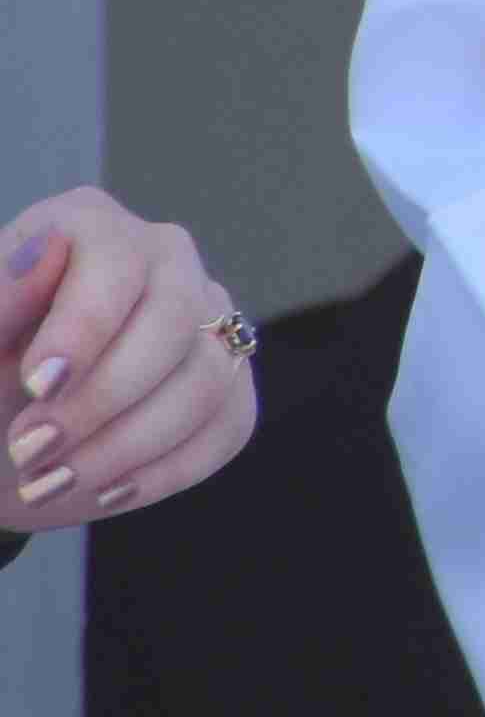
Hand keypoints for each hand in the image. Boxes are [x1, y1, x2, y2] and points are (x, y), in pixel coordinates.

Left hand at [0, 188, 255, 524]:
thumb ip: (1, 300)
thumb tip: (48, 249)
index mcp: (88, 227)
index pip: (116, 261)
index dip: (83, 326)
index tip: (37, 385)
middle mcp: (164, 260)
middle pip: (174, 322)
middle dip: (100, 401)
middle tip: (29, 452)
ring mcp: (207, 319)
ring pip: (206, 381)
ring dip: (124, 448)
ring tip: (50, 482)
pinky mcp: (230, 382)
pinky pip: (227, 426)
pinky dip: (162, 471)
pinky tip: (103, 489)